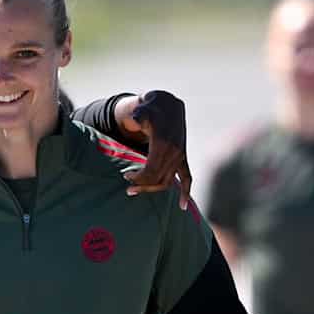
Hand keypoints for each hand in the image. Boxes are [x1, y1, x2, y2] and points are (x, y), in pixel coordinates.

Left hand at [120, 91, 193, 210]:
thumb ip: (139, 114)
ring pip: (168, 182)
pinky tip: (182, 207)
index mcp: (165, 145)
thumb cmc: (152, 109)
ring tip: (135, 191)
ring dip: (152, 189)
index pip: (151, 171)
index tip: (126, 175)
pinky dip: (185, 193)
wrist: (168, 106)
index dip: (138, 178)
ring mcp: (181, 156)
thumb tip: (136, 116)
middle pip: (158, 179)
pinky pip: (188, 178)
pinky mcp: (183, 158)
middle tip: (127, 188)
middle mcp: (175, 153)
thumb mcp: (144, 109)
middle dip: (141, 186)